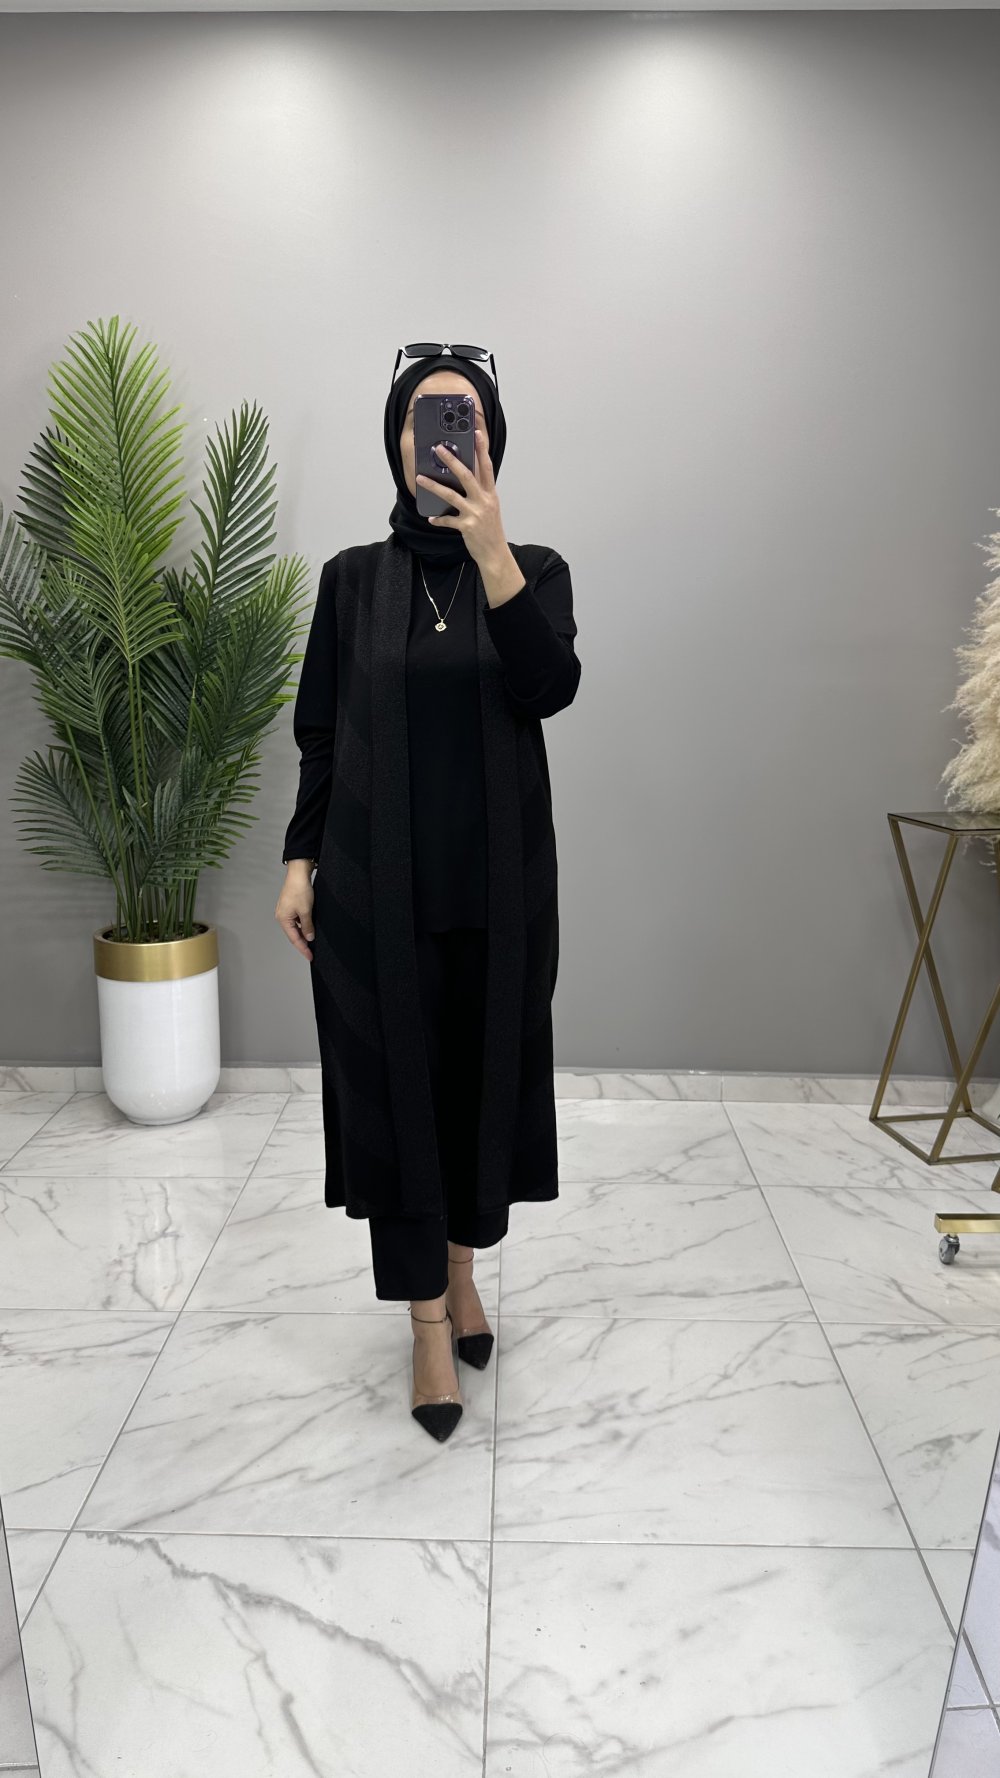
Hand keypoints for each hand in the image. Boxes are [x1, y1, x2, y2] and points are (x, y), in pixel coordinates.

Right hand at [275, 863, 314, 960]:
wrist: (298, 873)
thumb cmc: (299, 889)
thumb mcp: (306, 911)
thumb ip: (307, 926)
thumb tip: (309, 937)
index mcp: (283, 919)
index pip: (294, 939)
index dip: (303, 949)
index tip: (310, 956)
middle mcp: (282, 916)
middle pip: (294, 934)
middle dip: (303, 943)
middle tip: (312, 952)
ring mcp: (286, 911)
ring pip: (296, 927)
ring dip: (304, 934)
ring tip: (313, 941)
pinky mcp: (290, 906)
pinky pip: (297, 920)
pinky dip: (303, 925)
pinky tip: (310, 928)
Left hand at [416, 427, 507, 568]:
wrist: (495, 553)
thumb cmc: (491, 530)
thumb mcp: (490, 508)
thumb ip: (480, 493)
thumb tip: (464, 481)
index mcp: (490, 494)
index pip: (486, 467)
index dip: (482, 449)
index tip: (476, 434)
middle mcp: (484, 500)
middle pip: (467, 475)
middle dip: (452, 460)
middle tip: (439, 449)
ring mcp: (475, 513)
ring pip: (451, 495)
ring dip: (433, 486)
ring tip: (420, 478)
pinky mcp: (466, 526)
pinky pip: (447, 520)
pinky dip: (438, 519)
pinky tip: (431, 518)